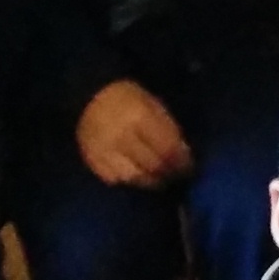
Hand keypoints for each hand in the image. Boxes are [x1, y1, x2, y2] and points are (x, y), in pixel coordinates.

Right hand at [75, 79, 194, 188]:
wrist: (89, 98)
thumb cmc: (128, 98)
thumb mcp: (153, 104)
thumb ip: (168, 128)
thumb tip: (183, 152)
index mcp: (140, 118)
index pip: (167, 148)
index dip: (181, 162)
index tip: (189, 167)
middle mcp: (122, 137)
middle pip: (152, 166)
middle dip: (168, 174)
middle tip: (177, 176)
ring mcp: (105, 152)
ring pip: (134, 178)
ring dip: (151, 181)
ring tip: (160, 179)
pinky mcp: (93, 162)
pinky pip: (114, 180)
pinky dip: (129, 181)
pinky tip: (137, 176)